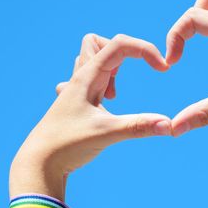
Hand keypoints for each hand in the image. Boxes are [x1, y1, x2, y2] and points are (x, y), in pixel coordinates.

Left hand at [10, 34, 170, 198]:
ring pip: (90, 60)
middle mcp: (79, 79)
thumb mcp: (106, 133)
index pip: (119, 45)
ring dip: (110, 69)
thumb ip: (139, 126)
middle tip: (127, 79)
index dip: (145, 50)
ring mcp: (75, 91)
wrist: (38, 164)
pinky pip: (87, 80)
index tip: (163, 69)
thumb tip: (169, 125)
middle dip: (122, 53)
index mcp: (86, 77)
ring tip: (113, 96)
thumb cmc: (66, 145)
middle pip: (98, 42)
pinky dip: (101, 84)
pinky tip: (103, 104)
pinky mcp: (74, 104)